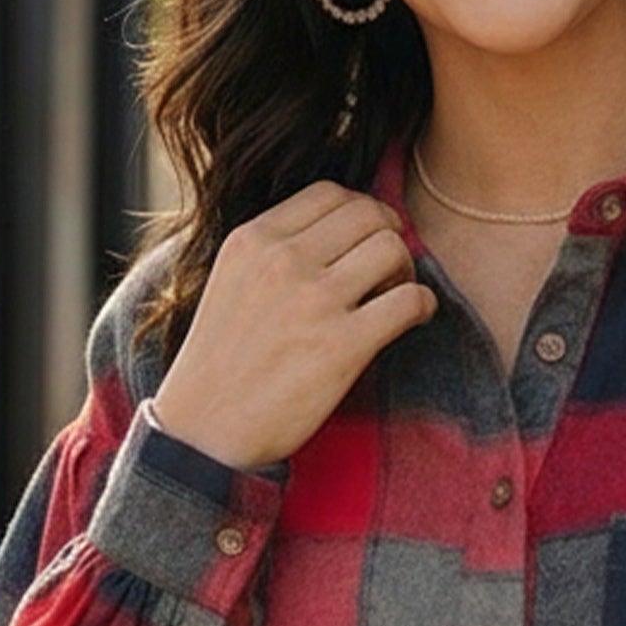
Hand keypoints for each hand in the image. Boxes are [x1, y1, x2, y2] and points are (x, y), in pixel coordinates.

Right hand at [152, 183, 434, 469]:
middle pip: (368, 214)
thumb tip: (341, 233)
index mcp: (253, 240)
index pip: (329, 194)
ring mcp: (315, 301)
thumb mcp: (231, 283)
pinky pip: (409, 301)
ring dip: (405, 269)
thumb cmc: (220, 365)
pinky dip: (421, 305)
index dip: (360, 212)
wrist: (204, 432)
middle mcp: (284, 261)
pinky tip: (413, 319)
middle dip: (388, 235)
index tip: (365, 240)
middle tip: (387, 270)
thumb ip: (274, 252)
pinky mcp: (342, 346)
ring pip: (392, 248)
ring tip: (393, 298)